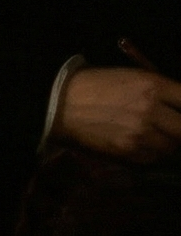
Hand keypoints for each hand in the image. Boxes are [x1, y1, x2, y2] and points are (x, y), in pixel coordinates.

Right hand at [55, 66, 180, 162]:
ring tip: (163, 140)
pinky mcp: (124, 150)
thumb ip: (162, 90)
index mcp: (155, 86)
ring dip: (170, 145)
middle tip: (175, 129)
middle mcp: (151, 110)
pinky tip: (146, 147)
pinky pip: (150, 158)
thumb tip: (178, 105)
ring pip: (170, 147)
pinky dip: (153, 155)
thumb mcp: (137, 77)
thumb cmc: (101, 86)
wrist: (65, 105)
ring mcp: (138, 133)